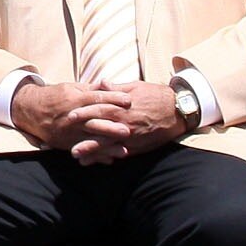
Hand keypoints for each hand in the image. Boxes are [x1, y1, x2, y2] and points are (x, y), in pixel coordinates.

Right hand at [10, 80, 126, 154]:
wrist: (31, 110)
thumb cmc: (55, 97)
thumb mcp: (71, 88)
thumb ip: (90, 89)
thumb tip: (108, 84)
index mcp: (74, 100)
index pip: (96, 99)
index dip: (113, 99)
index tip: (129, 100)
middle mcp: (72, 117)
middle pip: (95, 122)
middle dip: (112, 127)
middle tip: (129, 130)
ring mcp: (69, 132)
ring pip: (90, 139)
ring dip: (107, 146)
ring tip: (123, 151)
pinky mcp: (66, 143)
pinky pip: (83, 150)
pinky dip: (96, 156)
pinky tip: (109, 160)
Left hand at [68, 80, 192, 164]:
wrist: (179, 110)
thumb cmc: (156, 95)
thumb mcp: (135, 87)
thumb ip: (116, 88)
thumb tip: (101, 83)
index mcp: (122, 106)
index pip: (98, 109)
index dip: (83, 112)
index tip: (69, 115)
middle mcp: (125, 123)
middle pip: (99, 129)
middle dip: (82, 134)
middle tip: (66, 139)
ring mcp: (132, 136)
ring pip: (108, 145)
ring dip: (92, 151)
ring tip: (77, 157)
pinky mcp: (139, 146)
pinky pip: (121, 153)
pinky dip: (109, 157)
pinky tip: (99, 162)